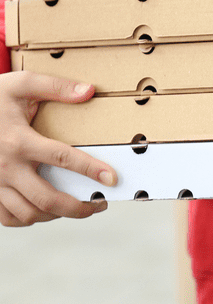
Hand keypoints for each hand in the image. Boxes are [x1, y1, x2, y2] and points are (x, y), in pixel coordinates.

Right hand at [0, 72, 116, 226]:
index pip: (62, 158)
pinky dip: (29, 218)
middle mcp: (6, 167)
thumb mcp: (20, 84)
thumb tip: (88, 91)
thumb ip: (54, 87)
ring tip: (78, 207)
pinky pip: (8, 217)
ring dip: (56, 215)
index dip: (91, 170)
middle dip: (78, 208)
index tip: (112, 178)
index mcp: (19, 141)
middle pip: (46, 199)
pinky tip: (46, 210)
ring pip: (28, 213)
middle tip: (99, 203)